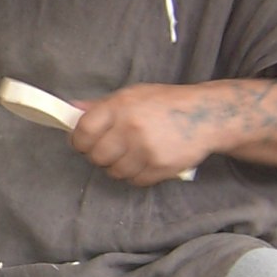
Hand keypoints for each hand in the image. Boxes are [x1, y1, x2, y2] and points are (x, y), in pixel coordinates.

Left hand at [69, 83, 216, 185]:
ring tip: (129, 154)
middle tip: (108, 149)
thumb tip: (71, 109)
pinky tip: (144, 161)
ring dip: (117, 166)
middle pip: (96, 156)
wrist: (205, 115)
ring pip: (114, 172)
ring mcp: (146, 149)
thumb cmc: (165, 103)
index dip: (78, 140)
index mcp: (120, 106)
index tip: (82, 142)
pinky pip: (135, 180)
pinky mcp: (160, 167)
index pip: (83, 131)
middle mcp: (131, 128)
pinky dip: (136, 175)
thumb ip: (101, 106)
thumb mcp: (132, 95)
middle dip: (98, 155)